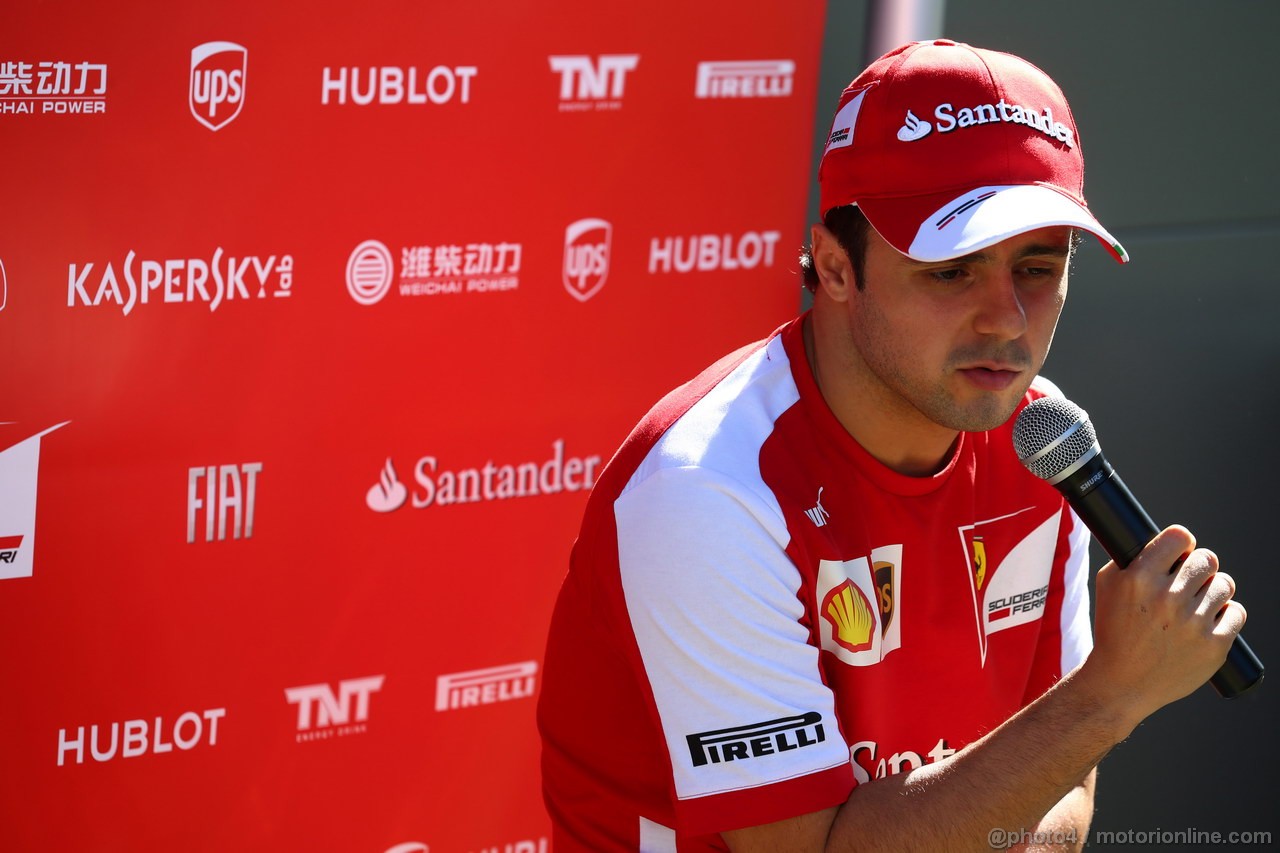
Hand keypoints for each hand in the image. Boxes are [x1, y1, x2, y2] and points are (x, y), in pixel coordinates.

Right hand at [1080, 525, 1245, 730]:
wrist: (1122, 683)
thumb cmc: (1114, 630)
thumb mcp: (1108, 586)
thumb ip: (1133, 559)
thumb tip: (1164, 542)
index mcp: (1139, 578)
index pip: (1180, 537)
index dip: (1182, 543)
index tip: (1180, 553)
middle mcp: (1168, 598)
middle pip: (1207, 559)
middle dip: (1200, 567)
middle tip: (1190, 580)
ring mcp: (1193, 623)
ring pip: (1224, 585)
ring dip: (1214, 590)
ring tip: (1199, 602)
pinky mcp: (1213, 646)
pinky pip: (1237, 613)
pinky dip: (1226, 616)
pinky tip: (1209, 622)